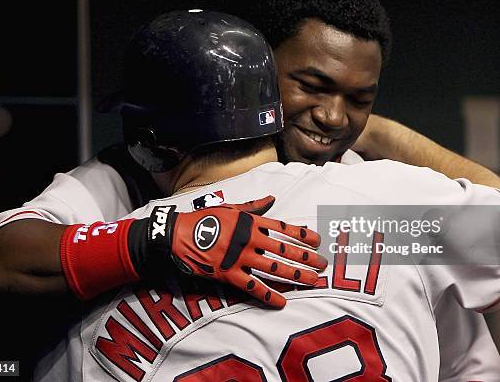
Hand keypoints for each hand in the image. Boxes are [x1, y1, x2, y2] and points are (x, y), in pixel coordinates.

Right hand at [150, 196, 326, 307]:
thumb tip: (271, 198)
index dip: (302, 235)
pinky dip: (268, 295)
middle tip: (322, 265)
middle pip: (284, 250)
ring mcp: (239, 258)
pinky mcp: (228, 275)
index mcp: (250, 221)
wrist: (177, 236)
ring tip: (312, 281)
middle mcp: (248, 239)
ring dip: (295, 276)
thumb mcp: (229, 207)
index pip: (283, 228)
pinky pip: (252, 287)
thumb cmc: (203, 220)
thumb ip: (253, 206)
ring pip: (273, 269)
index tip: (318, 241)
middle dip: (306, 258)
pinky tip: (283, 301)